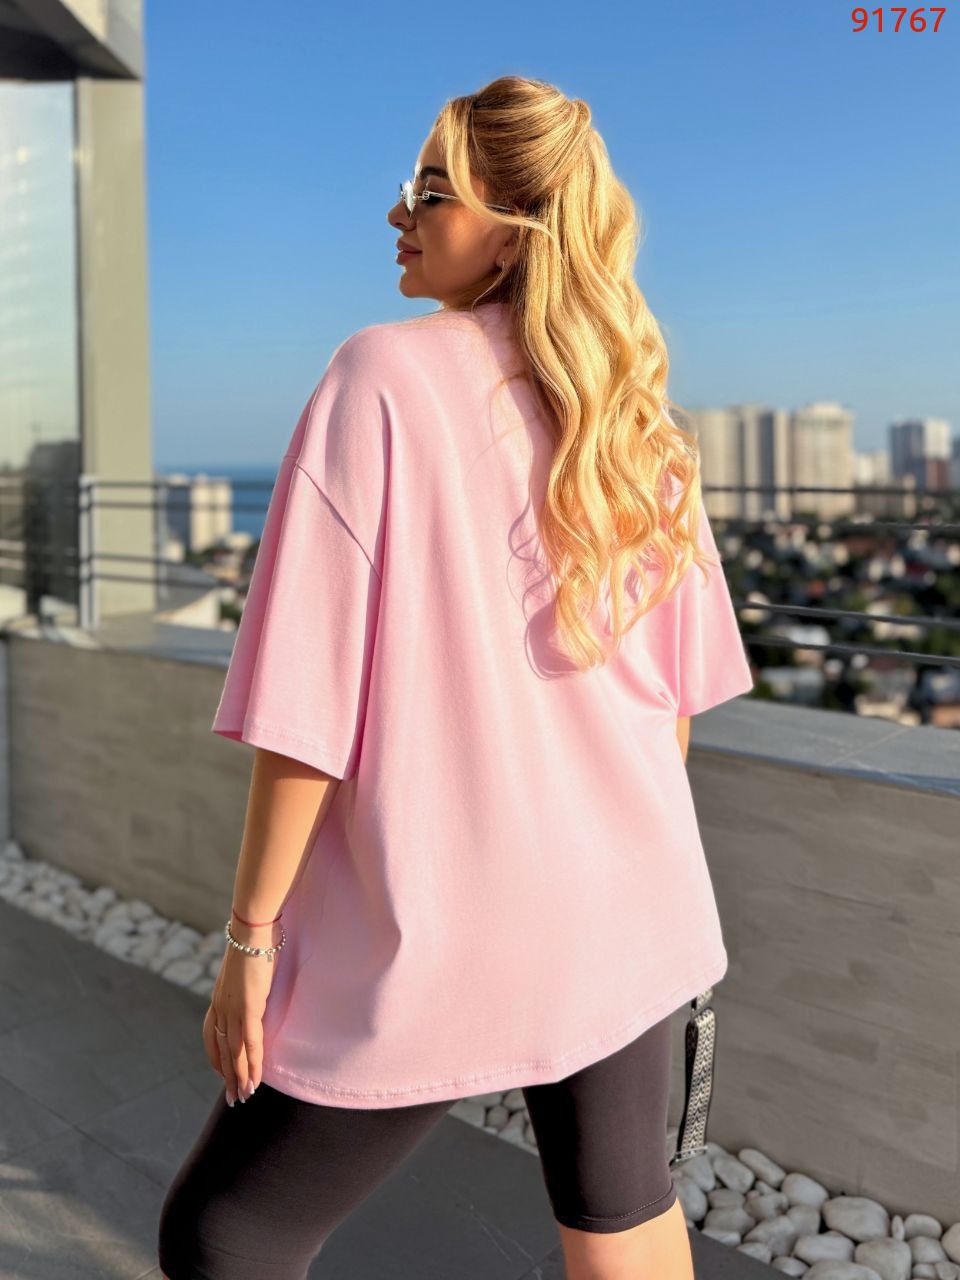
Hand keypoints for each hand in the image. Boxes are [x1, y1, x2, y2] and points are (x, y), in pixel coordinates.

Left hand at [202, 920, 278, 1105]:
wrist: (251, 931)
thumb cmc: (251, 944)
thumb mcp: (244, 969)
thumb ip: (245, 983)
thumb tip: (253, 986)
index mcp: (218, 1000)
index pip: (212, 1037)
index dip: (217, 1059)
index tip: (223, 1075)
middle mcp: (221, 1009)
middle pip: (223, 1051)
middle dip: (228, 1077)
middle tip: (233, 1099)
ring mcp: (233, 1010)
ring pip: (236, 1053)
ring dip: (240, 1078)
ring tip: (245, 1097)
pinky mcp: (249, 1008)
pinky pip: (250, 1043)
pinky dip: (253, 1064)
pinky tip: (255, 1079)